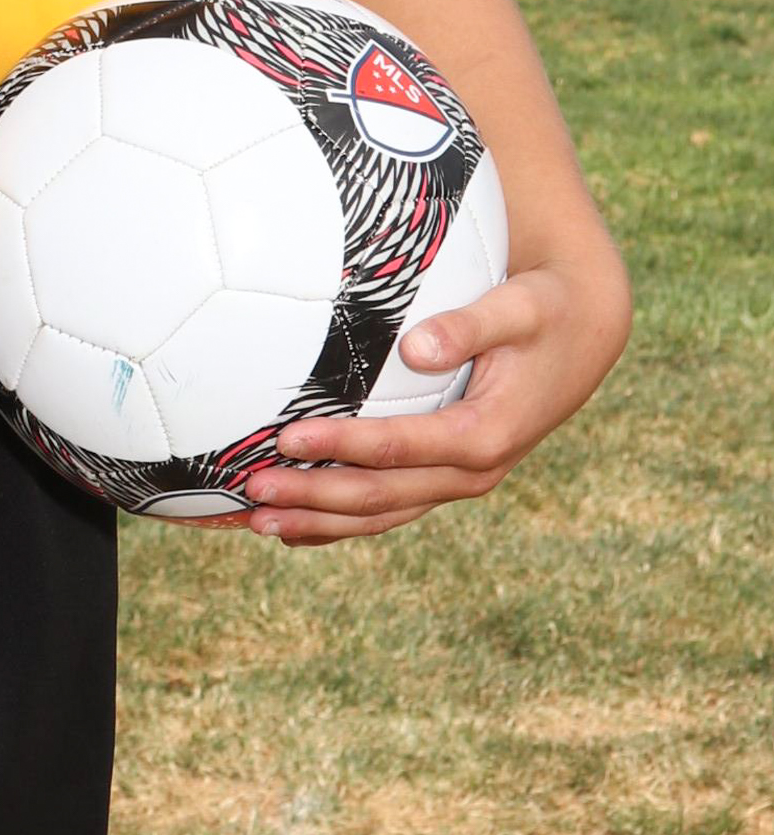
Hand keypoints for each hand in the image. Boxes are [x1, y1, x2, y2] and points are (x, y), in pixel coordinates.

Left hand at [235, 252, 632, 544]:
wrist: (582, 334)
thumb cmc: (543, 309)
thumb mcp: (517, 308)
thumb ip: (468, 326)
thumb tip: (415, 347)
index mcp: (486, 433)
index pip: (400, 447)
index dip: (342, 444)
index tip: (286, 436)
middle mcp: (473, 470)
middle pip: (382, 494)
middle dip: (315, 496)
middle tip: (252, 490)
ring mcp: (460, 479)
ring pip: (381, 513)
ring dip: (319, 520)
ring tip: (256, 522)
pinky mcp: (449, 475)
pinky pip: (390, 507)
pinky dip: (341, 520)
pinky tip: (294, 525)